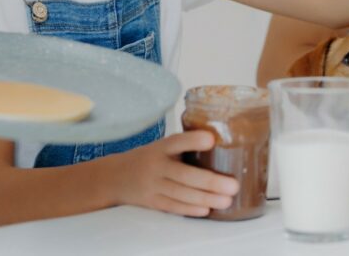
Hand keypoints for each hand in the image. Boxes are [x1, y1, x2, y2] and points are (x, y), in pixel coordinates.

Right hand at [115, 130, 239, 216]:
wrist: (115, 177)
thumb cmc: (149, 158)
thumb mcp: (161, 146)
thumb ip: (184, 145)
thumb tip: (220, 140)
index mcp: (160, 147)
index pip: (177, 142)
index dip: (193, 141)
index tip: (211, 139)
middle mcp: (155, 166)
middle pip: (184, 175)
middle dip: (210, 182)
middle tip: (233, 185)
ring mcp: (152, 186)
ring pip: (181, 194)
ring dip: (205, 198)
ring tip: (226, 201)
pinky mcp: (151, 202)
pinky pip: (172, 206)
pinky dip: (190, 209)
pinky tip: (206, 209)